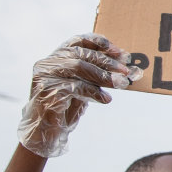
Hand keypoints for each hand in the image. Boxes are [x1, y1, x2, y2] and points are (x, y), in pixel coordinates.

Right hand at [18, 34, 140, 157]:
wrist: (45, 131)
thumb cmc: (66, 108)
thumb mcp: (84, 87)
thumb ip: (97, 74)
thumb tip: (127, 67)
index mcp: (56, 57)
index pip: (78, 41)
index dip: (100, 43)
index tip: (120, 51)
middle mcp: (47, 63)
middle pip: (82, 54)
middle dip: (107, 62)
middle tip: (126, 71)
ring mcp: (44, 75)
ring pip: (79, 67)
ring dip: (104, 76)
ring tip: (121, 84)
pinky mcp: (46, 89)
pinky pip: (76, 86)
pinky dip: (94, 92)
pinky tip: (106, 99)